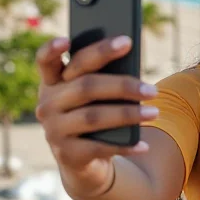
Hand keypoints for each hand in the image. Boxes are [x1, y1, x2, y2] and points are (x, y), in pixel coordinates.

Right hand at [35, 35, 158, 198]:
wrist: (84, 160)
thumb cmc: (95, 112)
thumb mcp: (95, 94)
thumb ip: (104, 76)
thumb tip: (132, 61)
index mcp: (53, 82)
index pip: (45, 60)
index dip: (52, 49)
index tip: (67, 39)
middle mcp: (47, 104)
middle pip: (85, 86)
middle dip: (122, 85)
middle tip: (152, 89)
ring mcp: (53, 130)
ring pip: (94, 117)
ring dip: (128, 114)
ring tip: (154, 113)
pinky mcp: (66, 154)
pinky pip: (99, 147)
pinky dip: (125, 145)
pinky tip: (144, 145)